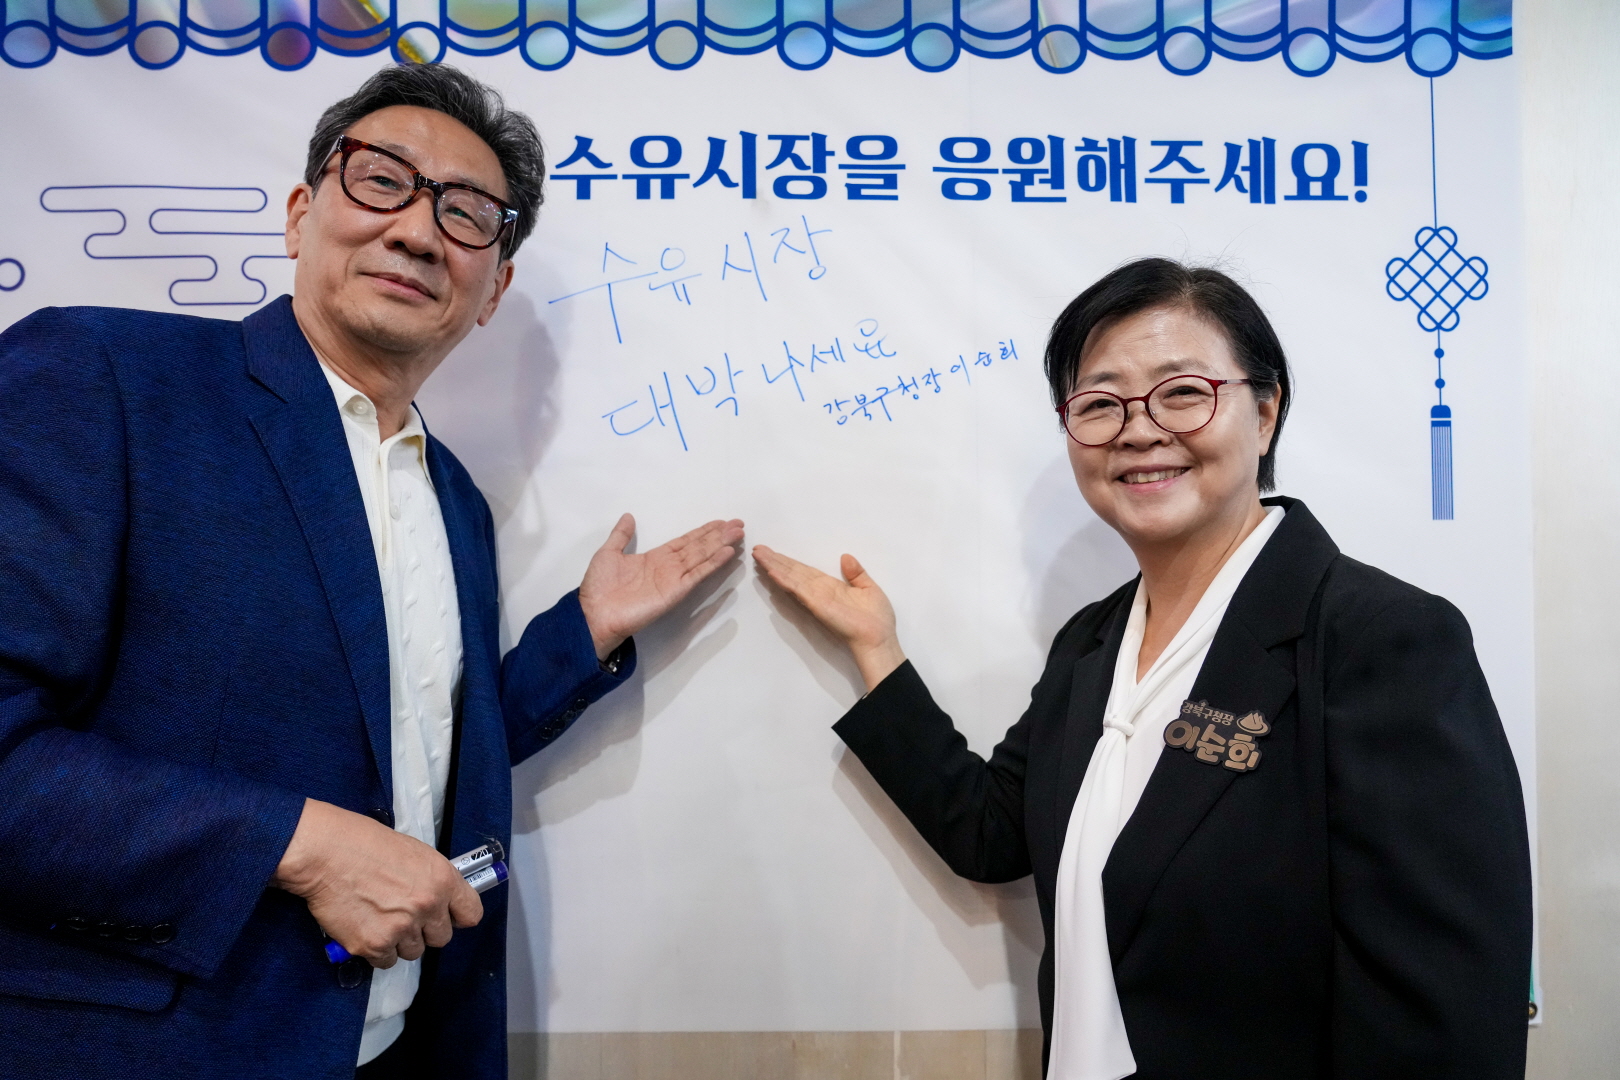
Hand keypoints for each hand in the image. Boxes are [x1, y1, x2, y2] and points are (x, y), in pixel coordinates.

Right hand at [272, 799, 481, 967]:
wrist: (326, 852)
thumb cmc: (366, 843)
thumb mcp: (414, 853)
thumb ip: (432, 879)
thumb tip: (440, 899)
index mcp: (442, 879)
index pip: (471, 914)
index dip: (457, 916)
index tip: (447, 916)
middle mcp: (427, 907)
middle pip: (441, 939)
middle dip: (425, 931)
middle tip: (404, 916)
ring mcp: (400, 929)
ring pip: (412, 952)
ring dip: (399, 942)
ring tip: (379, 919)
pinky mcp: (372, 945)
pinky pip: (385, 961)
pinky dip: (376, 950)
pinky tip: (365, 929)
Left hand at [578, 514, 745, 659]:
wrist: (595, 614)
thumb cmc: (599, 586)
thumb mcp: (608, 553)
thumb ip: (621, 535)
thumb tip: (628, 516)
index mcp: (655, 557)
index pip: (685, 541)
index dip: (702, 531)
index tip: (720, 522)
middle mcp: (668, 567)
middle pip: (698, 547)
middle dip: (718, 535)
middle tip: (737, 524)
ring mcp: (674, 579)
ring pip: (702, 557)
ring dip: (720, 544)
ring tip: (737, 533)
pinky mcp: (676, 591)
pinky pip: (698, 574)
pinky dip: (713, 563)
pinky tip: (726, 552)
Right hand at [752, 545, 905, 691]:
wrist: (878, 638)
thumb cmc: (876, 618)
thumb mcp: (869, 588)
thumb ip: (856, 573)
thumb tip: (845, 556)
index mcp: (830, 586)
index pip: (804, 571)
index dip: (789, 562)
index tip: (773, 552)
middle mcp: (819, 591)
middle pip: (793, 573)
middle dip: (775, 561)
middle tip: (758, 549)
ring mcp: (816, 598)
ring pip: (791, 579)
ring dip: (774, 566)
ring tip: (759, 555)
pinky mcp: (817, 605)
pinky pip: (798, 590)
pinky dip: (785, 581)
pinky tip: (773, 572)